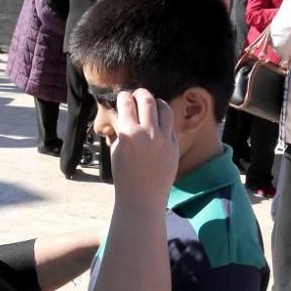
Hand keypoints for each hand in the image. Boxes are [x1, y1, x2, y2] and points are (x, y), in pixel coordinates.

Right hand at [110, 89, 178, 209]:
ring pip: (164, 108)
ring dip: (156, 102)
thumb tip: (123, 113)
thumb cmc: (124, 175)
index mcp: (128, 134)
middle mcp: (147, 134)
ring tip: (152, 105)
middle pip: (147, 99)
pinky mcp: (174, 145)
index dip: (124, 96)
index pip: (126, 102)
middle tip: (137, 94)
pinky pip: (171, 124)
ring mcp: (163, 139)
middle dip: (141, 93)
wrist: (142, 197)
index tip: (123, 97)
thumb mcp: (116, 150)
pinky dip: (164, 119)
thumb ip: (121, 129)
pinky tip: (159, 122)